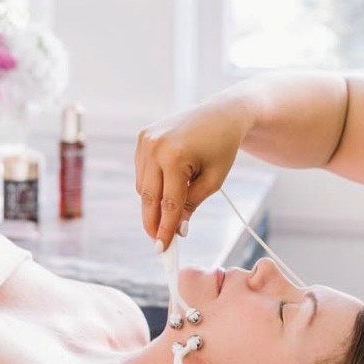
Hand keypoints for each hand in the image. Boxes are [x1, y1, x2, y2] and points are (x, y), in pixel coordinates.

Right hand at [135, 98, 247, 249]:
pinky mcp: (142, 139)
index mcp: (174, 156)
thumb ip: (193, 204)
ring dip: (154, 204)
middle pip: (149, 197)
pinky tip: (168, 187)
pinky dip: (152, 185)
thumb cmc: (222, 146)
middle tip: (159, 243)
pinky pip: (142, 173)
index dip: (166, 229)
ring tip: (171, 213)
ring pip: (143, 188)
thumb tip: (178, 230)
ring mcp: (144, 141)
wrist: (220, 113)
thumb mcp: (214, 179)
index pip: (168, 203)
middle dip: (153, 223)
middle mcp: (154, 147)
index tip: (163, 249)